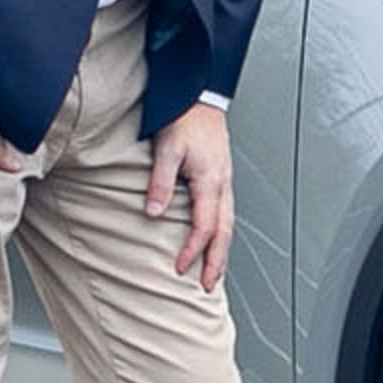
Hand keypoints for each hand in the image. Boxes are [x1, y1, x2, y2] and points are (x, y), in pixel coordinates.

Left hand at [145, 100, 235, 292]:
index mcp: (211, 181)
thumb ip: (160, 182)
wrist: (200, 96)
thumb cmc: (184, 119)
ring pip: (229, 224)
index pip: (204, 227)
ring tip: (214, 271)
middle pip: (224, 233)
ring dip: (222, 250)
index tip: (180, 268)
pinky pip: (226, 213)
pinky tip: (215, 239)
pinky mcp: (221, 178)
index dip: (192, 251)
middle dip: (217, 262)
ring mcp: (225, 182)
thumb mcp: (167, 148)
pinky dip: (222, 233)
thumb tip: (154, 212)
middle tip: (209, 285)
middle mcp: (222, 185)